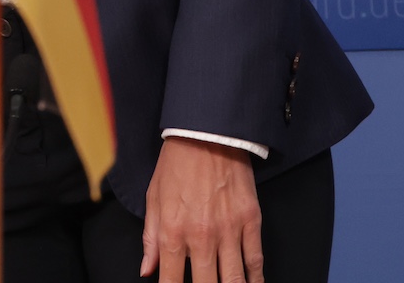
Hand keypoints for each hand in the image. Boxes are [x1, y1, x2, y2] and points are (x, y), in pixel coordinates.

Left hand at [141, 137, 262, 282]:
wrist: (206, 135)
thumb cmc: (176, 166)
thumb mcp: (153, 199)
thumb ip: (150, 238)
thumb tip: (148, 269)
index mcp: (173, 231)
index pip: (172, 280)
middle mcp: (202, 236)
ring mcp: (229, 230)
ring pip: (235, 279)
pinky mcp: (251, 221)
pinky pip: (255, 260)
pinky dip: (255, 279)